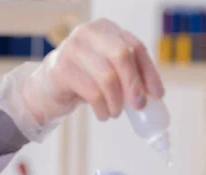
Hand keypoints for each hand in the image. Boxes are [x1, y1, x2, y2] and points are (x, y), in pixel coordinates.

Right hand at [0, 18, 163, 140]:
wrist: (47, 88)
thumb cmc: (86, 80)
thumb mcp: (111, 72)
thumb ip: (130, 76)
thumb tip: (155, 94)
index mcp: (107, 30)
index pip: (135, 47)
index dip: (149, 72)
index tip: (158, 94)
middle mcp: (89, 33)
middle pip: (122, 55)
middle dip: (134, 84)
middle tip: (139, 106)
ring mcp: (73, 48)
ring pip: (107, 76)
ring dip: (117, 101)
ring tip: (115, 112)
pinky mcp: (61, 68)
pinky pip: (92, 92)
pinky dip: (103, 108)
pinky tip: (103, 114)